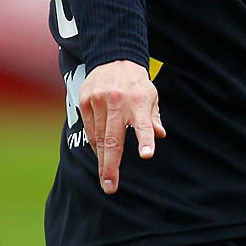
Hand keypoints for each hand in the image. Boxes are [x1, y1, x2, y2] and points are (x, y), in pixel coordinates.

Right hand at [77, 60, 166, 193]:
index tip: (147, 154)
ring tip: (106, 176)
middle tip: (110, 186)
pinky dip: (95, 144)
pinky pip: (89, 130)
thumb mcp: (151, 96)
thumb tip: (160, 135)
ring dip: (102, 159)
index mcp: (140, 101)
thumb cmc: (136, 83)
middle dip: (111, 166)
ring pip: (98, 138)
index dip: (146, 139)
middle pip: (113, 139)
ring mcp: (98, 101)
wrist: (113, 58)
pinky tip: (100, 154)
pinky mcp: (85, 101)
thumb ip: (154, 118)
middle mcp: (118, 102)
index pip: (144, 123)